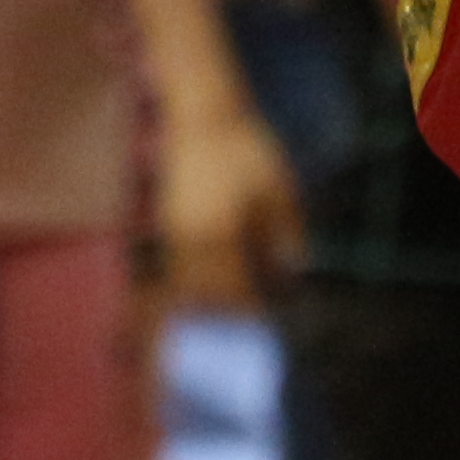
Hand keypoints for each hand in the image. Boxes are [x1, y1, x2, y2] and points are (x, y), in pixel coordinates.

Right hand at [155, 102, 305, 314]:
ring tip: (221, 327)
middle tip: (238, 342)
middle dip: (220, 321)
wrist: (201, 117)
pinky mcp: (167, 224)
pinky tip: (206, 292)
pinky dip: (190, 286)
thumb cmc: (245, 150)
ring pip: (185, 285)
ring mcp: (174, 232)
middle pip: (203, 296)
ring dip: (202, 307)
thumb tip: (293, 270)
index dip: (246, 313)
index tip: (260, 331)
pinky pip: (176, 268)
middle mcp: (192, 239)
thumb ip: (286, 230)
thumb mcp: (277, 186)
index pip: (233, 288)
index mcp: (223, 232)